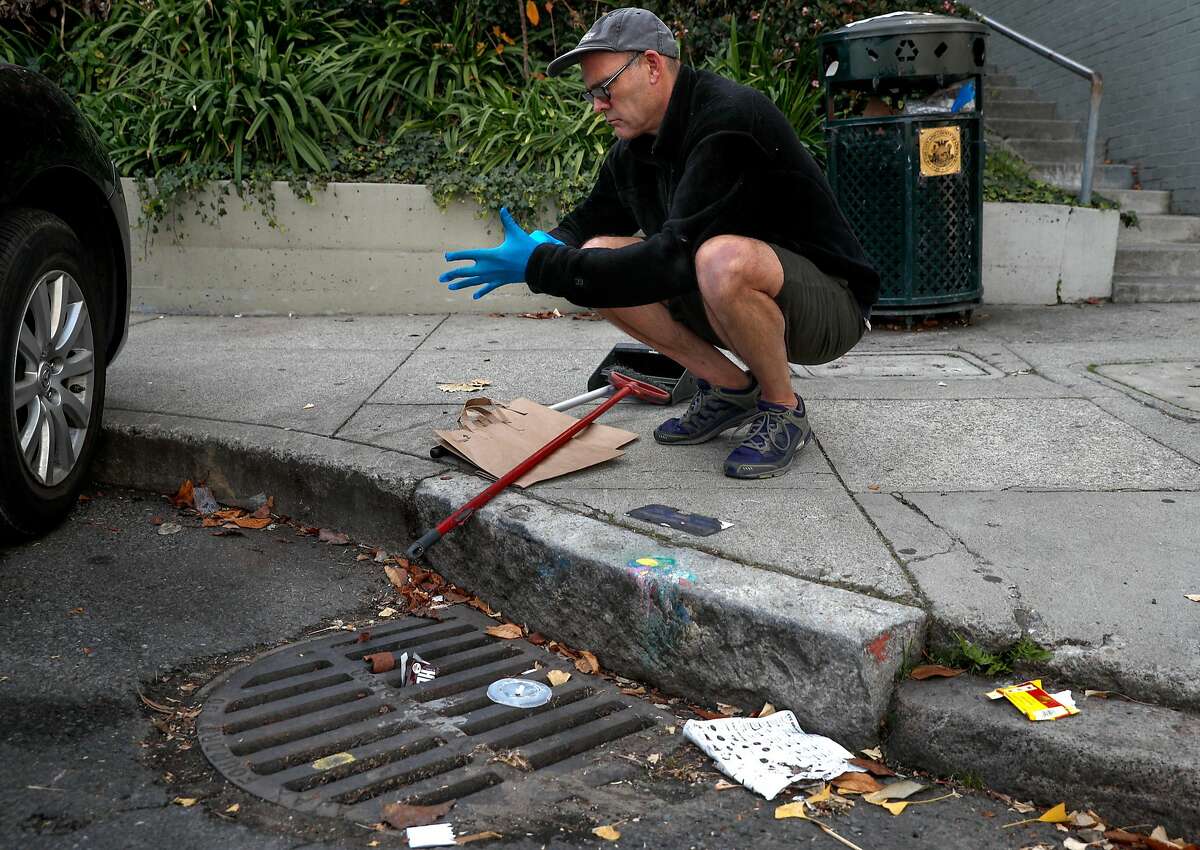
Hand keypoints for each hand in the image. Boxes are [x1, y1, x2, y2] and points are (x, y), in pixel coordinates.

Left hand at [439, 208, 558, 299]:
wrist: (538, 265)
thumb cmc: (527, 248)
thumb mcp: (516, 233)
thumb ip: (507, 221)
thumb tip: (503, 208)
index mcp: (491, 254)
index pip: (469, 255)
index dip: (457, 256)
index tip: (446, 257)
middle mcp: (490, 267)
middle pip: (467, 272)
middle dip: (453, 274)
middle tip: (441, 278)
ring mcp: (495, 276)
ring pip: (474, 282)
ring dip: (462, 284)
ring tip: (450, 287)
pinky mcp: (501, 281)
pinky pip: (488, 287)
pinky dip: (481, 291)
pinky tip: (474, 296)